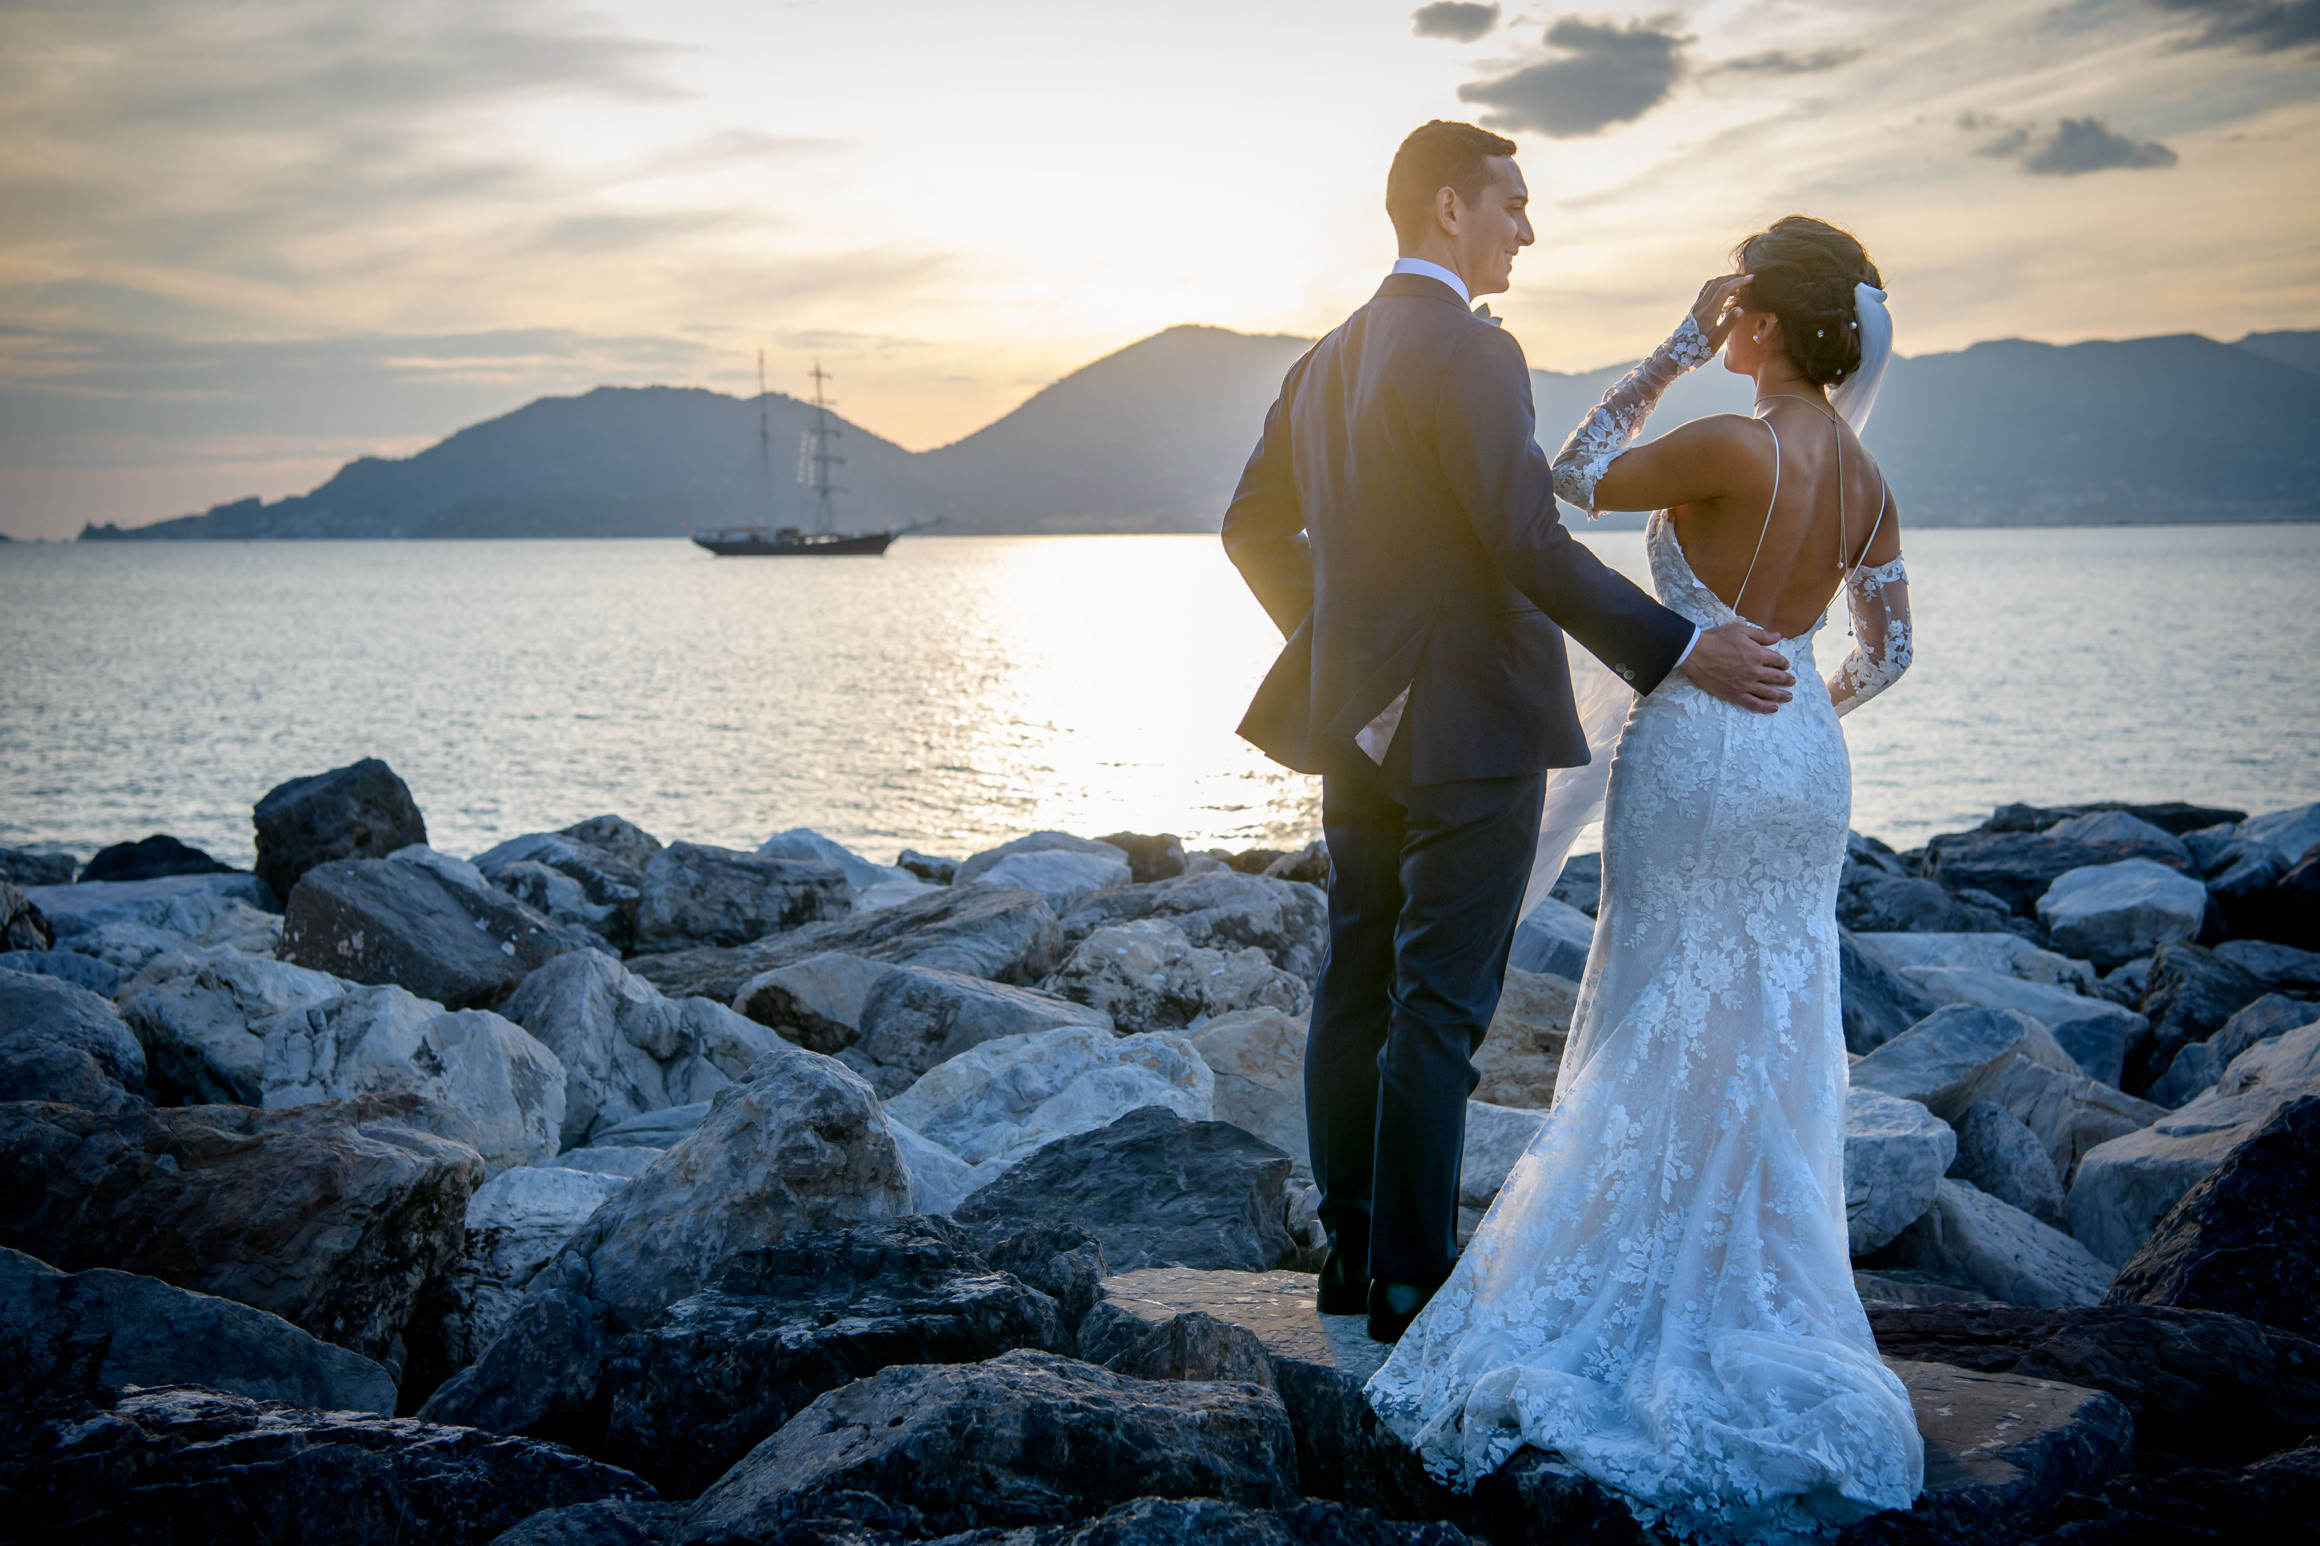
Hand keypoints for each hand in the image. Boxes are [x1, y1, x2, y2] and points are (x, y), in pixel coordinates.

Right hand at [1678, 622, 1793, 713]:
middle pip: (1776, 678)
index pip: (1778, 660)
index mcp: (1758, 654)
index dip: (1784, 663)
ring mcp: (1745, 685)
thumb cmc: (1717, 639)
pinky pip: (1754, 703)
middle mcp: (1755, 671)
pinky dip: (1765, 707)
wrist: (1696, 653)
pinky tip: (1773, 708)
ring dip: (1781, 695)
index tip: (1785, 665)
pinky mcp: (1735, 694)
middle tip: (1792, 681)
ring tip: (1789, 697)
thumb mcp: (1740, 630)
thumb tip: (1778, 637)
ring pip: (1769, 693)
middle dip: (1786, 680)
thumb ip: (1761, 635)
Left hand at [1688, 273, 1752, 350]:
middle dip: (1732, 277)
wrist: (1676, 354)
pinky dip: (1717, 287)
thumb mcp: (1717, 340)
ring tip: (1737, 284)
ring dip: (1724, 281)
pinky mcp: (1694, 309)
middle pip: (1717, 283)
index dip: (1738, 281)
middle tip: (1746, 278)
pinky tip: (1725, 294)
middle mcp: (1701, 305)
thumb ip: (1729, 323)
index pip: (1724, 289)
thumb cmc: (1699, 350)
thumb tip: (1740, 309)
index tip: (1751, 278)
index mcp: (1708, 312)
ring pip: (1710, 285)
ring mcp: (1696, 306)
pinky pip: (1706, 291)